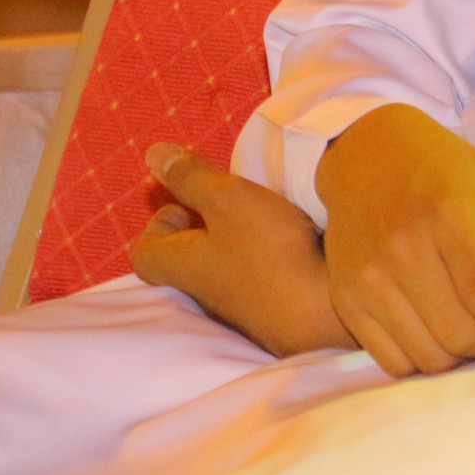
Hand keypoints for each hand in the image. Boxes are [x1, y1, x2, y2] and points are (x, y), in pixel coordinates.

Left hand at [129, 143, 355, 357]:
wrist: (329, 318)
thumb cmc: (270, 252)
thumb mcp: (228, 199)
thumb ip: (191, 177)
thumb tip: (152, 154)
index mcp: (185, 267)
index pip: (146, 255)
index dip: (156, 226)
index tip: (184, 203)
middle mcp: (207, 297)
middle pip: (186, 263)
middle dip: (199, 229)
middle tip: (225, 203)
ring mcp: (242, 313)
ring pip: (223, 274)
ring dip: (233, 245)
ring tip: (260, 219)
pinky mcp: (276, 319)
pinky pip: (257, 286)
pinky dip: (263, 263)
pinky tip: (289, 246)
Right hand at [314, 103, 474, 378]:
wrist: (363, 152)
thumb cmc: (444, 171)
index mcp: (448, 216)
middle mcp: (402, 247)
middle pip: (459, 333)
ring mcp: (368, 276)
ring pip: (427, 355)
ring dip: (460, 358)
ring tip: (472, 333)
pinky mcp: (346, 295)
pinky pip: (391, 360)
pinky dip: (422, 362)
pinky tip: (436, 337)